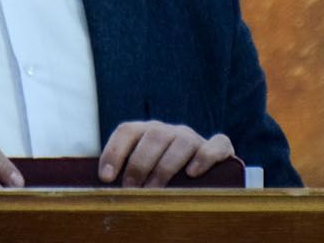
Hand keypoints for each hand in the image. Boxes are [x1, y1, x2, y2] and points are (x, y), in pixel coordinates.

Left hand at [98, 121, 234, 187]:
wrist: (203, 174)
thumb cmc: (164, 179)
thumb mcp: (144, 174)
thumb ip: (127, 176)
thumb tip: (104, 192)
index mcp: (147, 133)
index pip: (126, 131)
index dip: (114, 152)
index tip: (106, 177)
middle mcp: (170, 131)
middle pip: (153, 136)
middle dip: (139, 164)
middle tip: (131, 188)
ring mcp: (194, 138)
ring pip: (181, 141)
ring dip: (165, 167)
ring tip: (155, 190)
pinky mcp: (219, 148)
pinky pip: (216, 145)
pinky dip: (204, 157)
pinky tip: (192, 173)